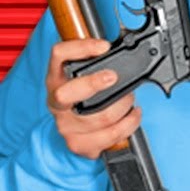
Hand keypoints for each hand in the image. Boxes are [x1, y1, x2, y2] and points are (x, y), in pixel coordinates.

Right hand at [46, 39, 140, 159]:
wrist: (77, 131)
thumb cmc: (85, 99)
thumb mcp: (85, 78)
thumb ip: (99, 64)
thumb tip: (124, 48)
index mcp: (56, 79)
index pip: (58, 56)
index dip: (81, 48)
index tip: (104, 47)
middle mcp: (56, 102)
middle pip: (66, 94)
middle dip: (93, 84)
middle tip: (113, 77)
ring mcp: (66, 125)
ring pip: (100, 117)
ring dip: (124, 105)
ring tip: (130, 99)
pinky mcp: (79, 144)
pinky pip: (111, 135)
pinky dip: (129, 124)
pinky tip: (133, 115)